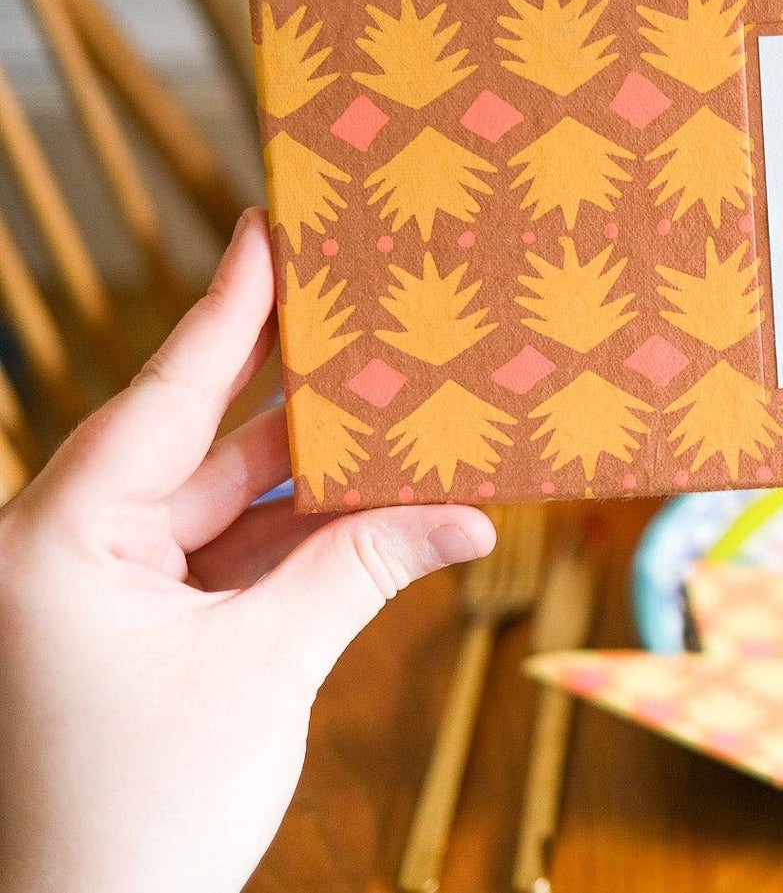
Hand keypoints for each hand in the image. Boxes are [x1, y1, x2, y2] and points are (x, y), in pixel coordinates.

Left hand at [0, 211, 495, 892]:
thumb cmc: (144, 810)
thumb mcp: (267, 669)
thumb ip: (361, 568)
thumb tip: (469, 515)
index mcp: (55, 541)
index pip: (160, 397)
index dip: (227, 313)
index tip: (269, 230)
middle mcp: (63, 552)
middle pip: (198, 443)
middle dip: (293, 395)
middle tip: (363, 314)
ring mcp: (96, 594)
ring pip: (221, 504)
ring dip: (311, 479)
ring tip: (401, 417)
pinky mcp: (133, 634)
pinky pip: (223, 559)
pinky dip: (294, 540)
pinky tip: (375, 507)